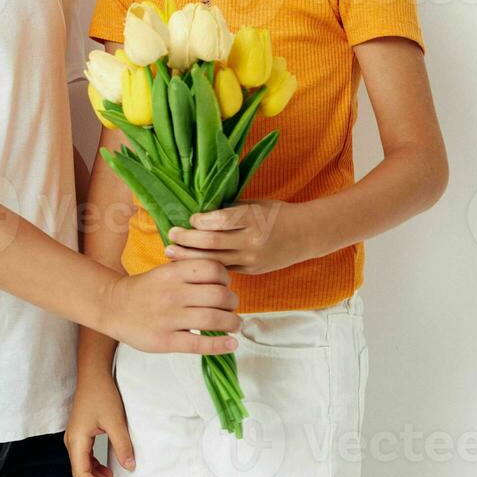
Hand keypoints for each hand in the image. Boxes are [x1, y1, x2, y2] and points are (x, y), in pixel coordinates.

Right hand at [64, 370, 133, 476]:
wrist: (94, 374)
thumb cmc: (100, 393)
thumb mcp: (115, 421)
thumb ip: (122, 445)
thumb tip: (129, 466)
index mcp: (76, 440)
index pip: (82, 473)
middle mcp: (72, 441)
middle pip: (81, 472)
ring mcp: (75, 437)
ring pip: (84, 466)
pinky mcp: (81, 434)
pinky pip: (86, 457)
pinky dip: (96, 467)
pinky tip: (108, 471)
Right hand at [100, 259, 240, 353]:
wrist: (113, 307)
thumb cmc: (144, 289)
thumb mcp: (164, 271)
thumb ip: (189, 271)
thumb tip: (224, 278)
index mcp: (172, 273)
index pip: (212, 269)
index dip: (226, 277)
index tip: (226, 285)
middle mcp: (172, 293)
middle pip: (218, 295)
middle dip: (232, 302)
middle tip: (232, 307)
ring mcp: (168, 318)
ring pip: (213, 319)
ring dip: (232, 323)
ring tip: (235, 325)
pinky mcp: (165, 341)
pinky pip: (199, 344)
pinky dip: (220, 345)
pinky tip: (231, 344)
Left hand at [164, 200, 310, 274]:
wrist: (306, 235)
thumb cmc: (276, 214)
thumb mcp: (255, 204)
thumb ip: (230, 209)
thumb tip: (198, 212)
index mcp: (253, 219)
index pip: (221, 222)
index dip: (201, 221)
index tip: (190, 218)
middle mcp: (252, 242)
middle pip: (213, 243)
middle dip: (187, 240)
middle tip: (171, 235)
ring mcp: (252, 260)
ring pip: (214, 261)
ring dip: (189, 257)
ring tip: (170, 252)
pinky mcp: (251, 271)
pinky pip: (223, 270)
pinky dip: (204, 267)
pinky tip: (189, 263)